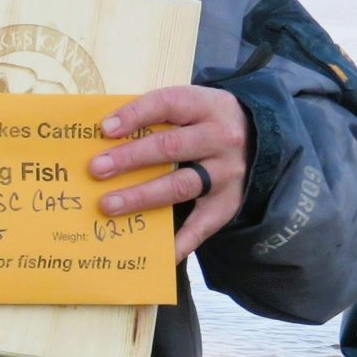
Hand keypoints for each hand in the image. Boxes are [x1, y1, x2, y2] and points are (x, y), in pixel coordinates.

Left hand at [89, 86, 248, 259]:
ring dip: (142, 196)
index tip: (105, 129)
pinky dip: (180, 241)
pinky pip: (202, 225)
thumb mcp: (189, 105)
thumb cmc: (203, 121)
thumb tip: (103, 132)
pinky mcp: (228, 203)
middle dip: (130, 159)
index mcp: (205, 106)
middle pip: (171, 148)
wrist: (259, 139)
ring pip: (181, 185)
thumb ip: (154, 115)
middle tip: (96, 169)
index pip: (167, 105)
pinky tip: (156, 251)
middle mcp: (220, 139)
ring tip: (108, 204)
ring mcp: (226, 173)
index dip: (135, 115)